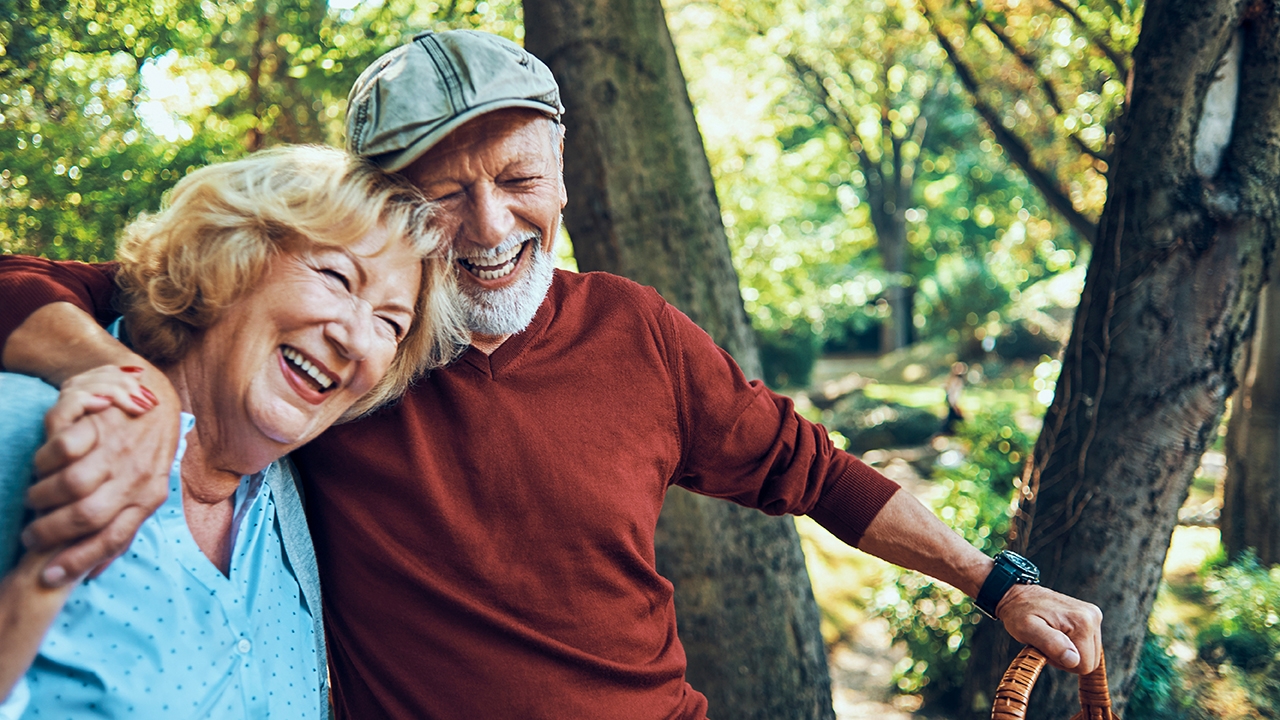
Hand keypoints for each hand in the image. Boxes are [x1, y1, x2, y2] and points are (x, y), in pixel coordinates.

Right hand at [20, 363, 179, 587]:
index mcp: (149, 497)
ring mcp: (120, 447)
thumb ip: (122, 527)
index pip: (114, 538)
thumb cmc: (142, 453)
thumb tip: (92, 574)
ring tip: (36, 496)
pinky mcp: (101, 421)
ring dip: (43, 495)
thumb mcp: (143, 491)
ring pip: (71, 482)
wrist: (154, 396)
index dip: (77, 561)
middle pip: (86, 514)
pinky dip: (44, 460)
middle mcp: (137, 475)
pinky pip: (62, 446)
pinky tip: (43, 464)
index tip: (47, 576)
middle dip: (50, 531)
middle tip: (32, 534)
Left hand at [996, 583, 1102, 673]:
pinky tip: (1058, 633)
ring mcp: (1094, 616)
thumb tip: (1073, 659)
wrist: (1018, 595)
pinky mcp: (1091, 617)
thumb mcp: (1027, 629)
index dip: (1062, 663)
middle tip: (1046, 643)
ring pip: (1090, 655)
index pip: (1085, 665)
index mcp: (1082, 622)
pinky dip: (1072, 645)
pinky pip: (1088, 646)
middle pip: (1090, 661)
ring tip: (1051, 637)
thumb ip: (1051, 644)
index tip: (1045, 647)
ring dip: (1069, 652)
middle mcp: (1093, 616)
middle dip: (1066, 659)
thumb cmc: (1019, 612)